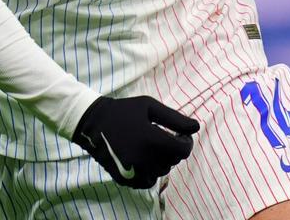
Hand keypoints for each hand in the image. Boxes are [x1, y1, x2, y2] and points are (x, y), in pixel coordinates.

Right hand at [72, 96, 199, 187]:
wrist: (93, 123)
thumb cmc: (124, 111)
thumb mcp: (150, 107)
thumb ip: (175, 118)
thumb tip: (196, 127)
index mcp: (151, 138)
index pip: (183, 150)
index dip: (187, 143)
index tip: (182, 136)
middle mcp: (143, 157)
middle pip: (173, 162)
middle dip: (174, 150)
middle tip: (167, 138)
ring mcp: (133, 170)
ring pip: (161, 172)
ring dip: (163, 161)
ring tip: (154, 147)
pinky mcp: (124, 177)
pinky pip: (147, 181)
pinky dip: (151, 172)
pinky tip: (145, 159)